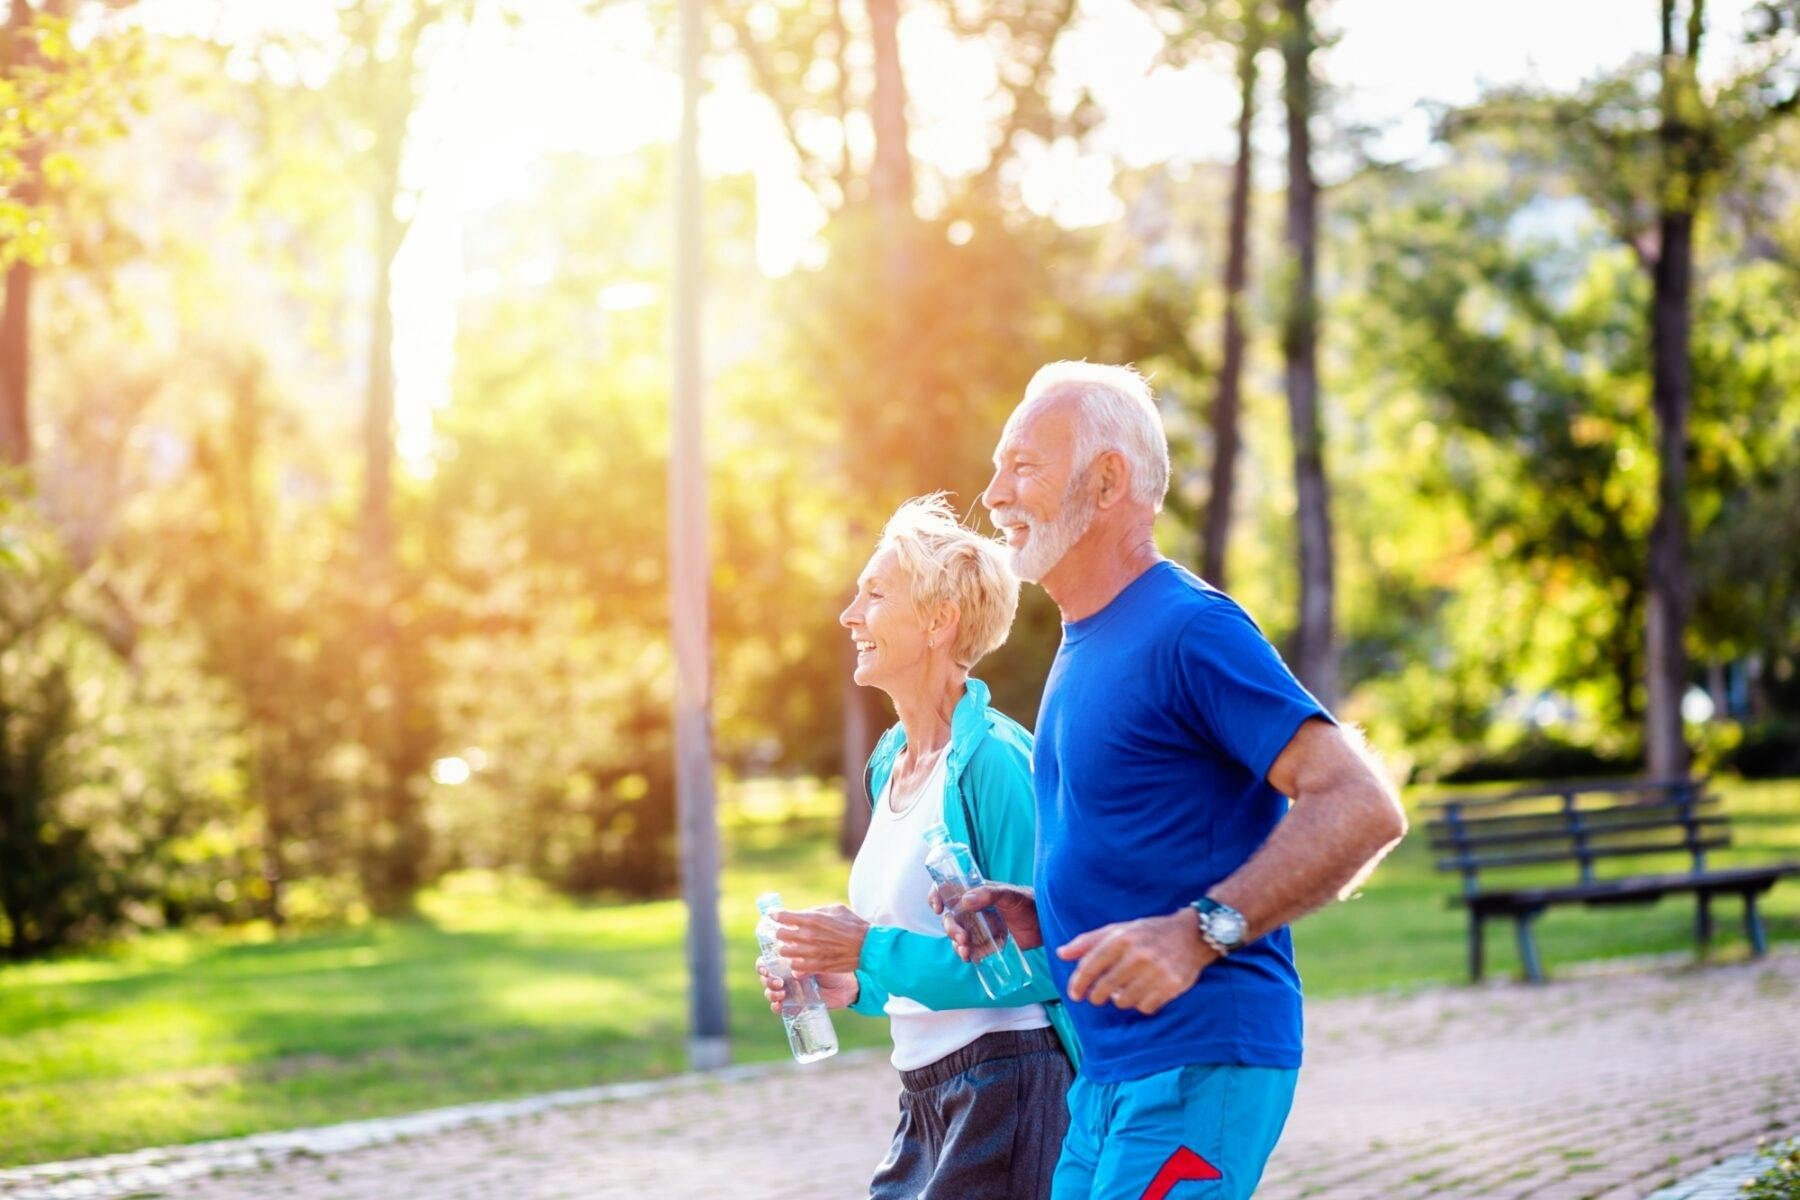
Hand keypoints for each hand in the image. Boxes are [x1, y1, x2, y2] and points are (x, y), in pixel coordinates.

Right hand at [756, 962, 858, 1011]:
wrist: (846, 986)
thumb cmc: (833, 967)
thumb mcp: (819, 961)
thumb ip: (806, 963)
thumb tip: (795, 972)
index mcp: (788, 961)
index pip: (767, 961)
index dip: (762, 965)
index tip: (766, 969)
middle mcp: (786, 975)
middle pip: (765, 978)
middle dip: (767, 981)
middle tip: (779, 983)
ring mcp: (789, 990)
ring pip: (770, 992)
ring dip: (770, 993)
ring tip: (782, 994)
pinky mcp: (794, 1004)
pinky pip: (779, 1007)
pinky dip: (775, 1007)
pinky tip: (779, 1006)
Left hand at [772, 904, 869, 975]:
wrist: (867, 946)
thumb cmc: (853, 925)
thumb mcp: (835, 909)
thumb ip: (816, 911)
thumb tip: (802, 914)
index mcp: (812, 919)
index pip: (782, 916)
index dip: (775, 916)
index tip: (774, 916)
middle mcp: (808, 935)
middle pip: (780, 935)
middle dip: (781, 933)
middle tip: (785, 933)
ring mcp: (811, 953)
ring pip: (784, 952)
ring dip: (786, 949)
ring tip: (791, 948)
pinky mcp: (816, 966)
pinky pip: (795, 967)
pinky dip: (795, 964)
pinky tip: (800, 961)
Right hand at [930, 882, 1041, 957]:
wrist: (1045, 924)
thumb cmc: (1028, 903)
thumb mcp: (1009, 895)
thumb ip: (989, 894)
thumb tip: (965, 900)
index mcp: (974, 892)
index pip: (947, 890)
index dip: (936, 896)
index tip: (937, 907)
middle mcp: (973, 910)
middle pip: (950, 918)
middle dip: (950, 929)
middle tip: (962, 938)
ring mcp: (979, 928)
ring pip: (957, 936)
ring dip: (955, 944)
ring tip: (965, 951)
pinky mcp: (986, 944)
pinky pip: (969, 950)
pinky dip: (965, 954)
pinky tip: (969, 957)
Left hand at [1058, 910, 1216, 1015]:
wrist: (1192, 934)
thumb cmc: (1149, 932)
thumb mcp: (1118, 930)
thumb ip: (1088, 942)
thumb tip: (1060, 954)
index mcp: (1122, 938)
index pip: (1091, 965)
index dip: (1078, 982)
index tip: (1074, 995)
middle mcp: (1139, 955)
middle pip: (1105, 988)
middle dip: (1097, 996)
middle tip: (1097, 996)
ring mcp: (1156, 971)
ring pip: (1124, 1001)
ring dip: (1121, 1000)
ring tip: (1125, 990)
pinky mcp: (1172, 986)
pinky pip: (1145, 1007)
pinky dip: (1141, 1004)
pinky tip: (1144, 993)